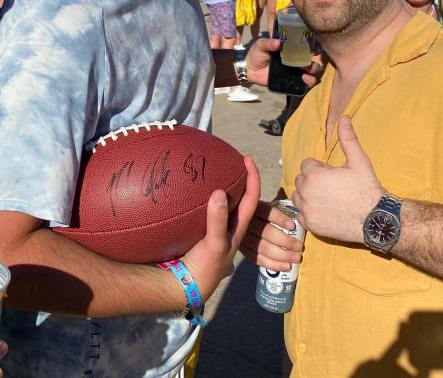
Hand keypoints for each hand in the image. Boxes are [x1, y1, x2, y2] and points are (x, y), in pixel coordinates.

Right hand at [184, 156, 261, 298]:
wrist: (190, 284)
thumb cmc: (207, 265)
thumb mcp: (215, 243)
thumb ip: (218, 220)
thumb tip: (220, 192)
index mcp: (238, 225)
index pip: (251, 197)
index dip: (252, 177)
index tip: (247, 159)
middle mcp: (233, 225)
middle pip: (247, 199)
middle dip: (249, 180)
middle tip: (242, 162)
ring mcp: (222, 229)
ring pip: (234, 206)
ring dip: (238, 191)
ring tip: (233, 175)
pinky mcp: (210, 233)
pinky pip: (218, 213)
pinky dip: (219, 202)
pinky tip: (213, 197)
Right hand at [240, 201, 304, 270]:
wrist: (234, 217)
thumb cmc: (256, 210)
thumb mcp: (263, 203)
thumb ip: (275, 209)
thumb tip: (297, 216)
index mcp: (253, 208)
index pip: (266, 212)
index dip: (280, 219)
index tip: (292, 226)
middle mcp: (247, 222)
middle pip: (267, 233)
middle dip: (285, 241)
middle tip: (299, 246)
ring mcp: (243, 237)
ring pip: (264, 248)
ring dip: (282, 255)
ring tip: (296, 258)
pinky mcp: (243, 249)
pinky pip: (258, 259)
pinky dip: (273, 264)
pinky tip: (285, 266)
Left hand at [244, 39, 324, 88]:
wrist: (249, 70)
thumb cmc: (256, 54)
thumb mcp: (261, 45)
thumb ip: (268, 43)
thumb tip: (278, 43)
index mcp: (291, 47)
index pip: (307, 45)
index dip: (314, 45)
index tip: (315, 47)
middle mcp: (296, 58)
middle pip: (313, 58)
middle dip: (315, 60)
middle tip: (307, 62)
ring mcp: (296, 69)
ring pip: (313, 70)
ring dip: (314, 70)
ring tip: (306, 72)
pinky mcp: (293, 80)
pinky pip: (306, 82)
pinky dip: (310, 81)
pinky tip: (305, 79)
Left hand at [291, 116, 382, 243]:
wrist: (375, 220)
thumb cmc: (367, 188)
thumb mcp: (359, 161)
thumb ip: (348, 139)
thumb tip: (344, 118)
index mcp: (314, 175)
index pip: (307, 165)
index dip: (321, 169)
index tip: (334, 175)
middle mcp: (306, 192)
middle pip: (301, 180)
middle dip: (313, 180)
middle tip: (333, 187)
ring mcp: (306, 210)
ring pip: (298, 196)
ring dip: (308, 195)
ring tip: (327, 198)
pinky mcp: (310, 225)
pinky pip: (300, 214)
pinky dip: (309, 212)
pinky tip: (324, 211)